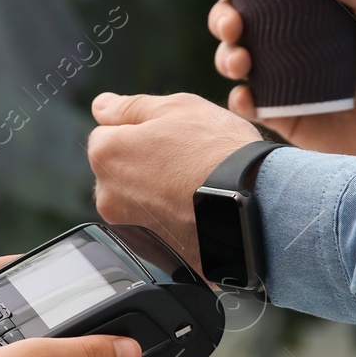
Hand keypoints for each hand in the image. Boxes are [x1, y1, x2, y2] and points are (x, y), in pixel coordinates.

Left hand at [88, 92, 261, 270]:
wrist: (254, 203)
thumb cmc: (217, 151)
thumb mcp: (176, 107)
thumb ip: (130, 106)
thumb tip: (101, 106)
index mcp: (106, 154)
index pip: (106, 134)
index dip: (139, 129)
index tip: (168, 135)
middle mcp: (108, 195)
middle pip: (118, 170)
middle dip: (142, 161)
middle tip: (184, 157)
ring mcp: (128, 226)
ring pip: (136, 199)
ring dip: (156, 190)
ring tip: (194, 182)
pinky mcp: (152, 250)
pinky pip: (156, 226)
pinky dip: (170, 216)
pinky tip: (196, 206)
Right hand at [202, 0, 355, 157]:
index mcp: (302, 11)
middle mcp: (281, 41)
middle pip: (233, 21)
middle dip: (220, 19)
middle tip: (233, 24)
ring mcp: (276, 77)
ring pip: (232, 60)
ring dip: (225, 57)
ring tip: (241, 61)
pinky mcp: (277, 113)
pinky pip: (246, 104)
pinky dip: (240, 99)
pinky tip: (248, 96)